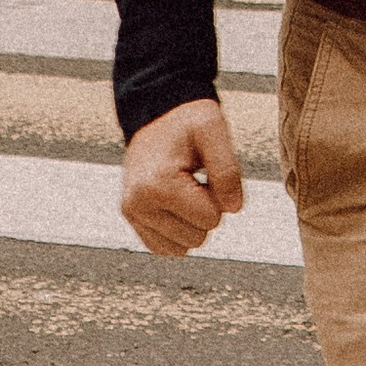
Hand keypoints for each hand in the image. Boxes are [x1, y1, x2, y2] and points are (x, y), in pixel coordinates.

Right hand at [120, 96, 245, 254]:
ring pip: (181, 248)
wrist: (156, 117)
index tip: (205, 171)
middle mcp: (138, 204)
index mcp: (158, 183)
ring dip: (190, 222)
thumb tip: (234, 208)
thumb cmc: (186, 122)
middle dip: (204, 210)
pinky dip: (177, 232)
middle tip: (195, 179)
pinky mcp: (133, 221)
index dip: (217, 195)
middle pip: (197, 237)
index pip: (210, 219)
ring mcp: (132, 215)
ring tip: (184, 189)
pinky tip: (175, 203)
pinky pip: (165, 249)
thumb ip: (228, 169)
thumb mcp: (213, 129)